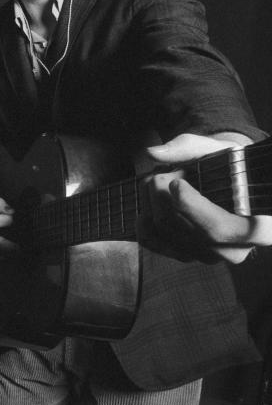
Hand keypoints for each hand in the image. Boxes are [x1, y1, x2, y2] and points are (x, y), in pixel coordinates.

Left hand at [147, 133, 271, 262]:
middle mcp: (236, 249)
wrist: (228, 183)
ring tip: (156, 181)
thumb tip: (152, 153)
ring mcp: (211, 256)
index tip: (176, 182)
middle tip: (160, 173)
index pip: (222, 228)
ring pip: (166, 233)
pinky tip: (147, 204)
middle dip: (163, 196)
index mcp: (261, 228)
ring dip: (150, 202)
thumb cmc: (227, 165)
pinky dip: (144, 220)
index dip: (192, 207)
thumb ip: (188, 148)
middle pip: (187, 229)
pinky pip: (153, 242)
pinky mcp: (188, 256)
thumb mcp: (217, 151)